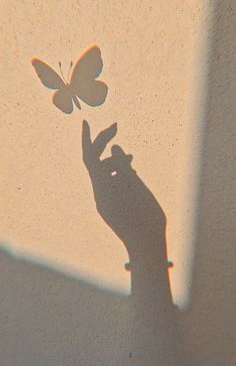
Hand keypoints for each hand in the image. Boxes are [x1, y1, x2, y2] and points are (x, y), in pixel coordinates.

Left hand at [82, 120, 165, 259]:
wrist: (146, 244)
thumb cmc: (144, 218)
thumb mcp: (136, 187)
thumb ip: (124, 166)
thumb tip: (115, 147)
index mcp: (103, 188)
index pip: (89, 158)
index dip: (88, 139)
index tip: (86, 122)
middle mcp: (101, 192)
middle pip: (97, 161)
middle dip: (104, 143)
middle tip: (115, 127)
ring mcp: (106, 198)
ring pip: (106, 170)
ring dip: (116, 159)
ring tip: (132, 158)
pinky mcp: (113, 203)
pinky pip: (112, 181)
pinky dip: (120, 171)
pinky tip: (131, 169)